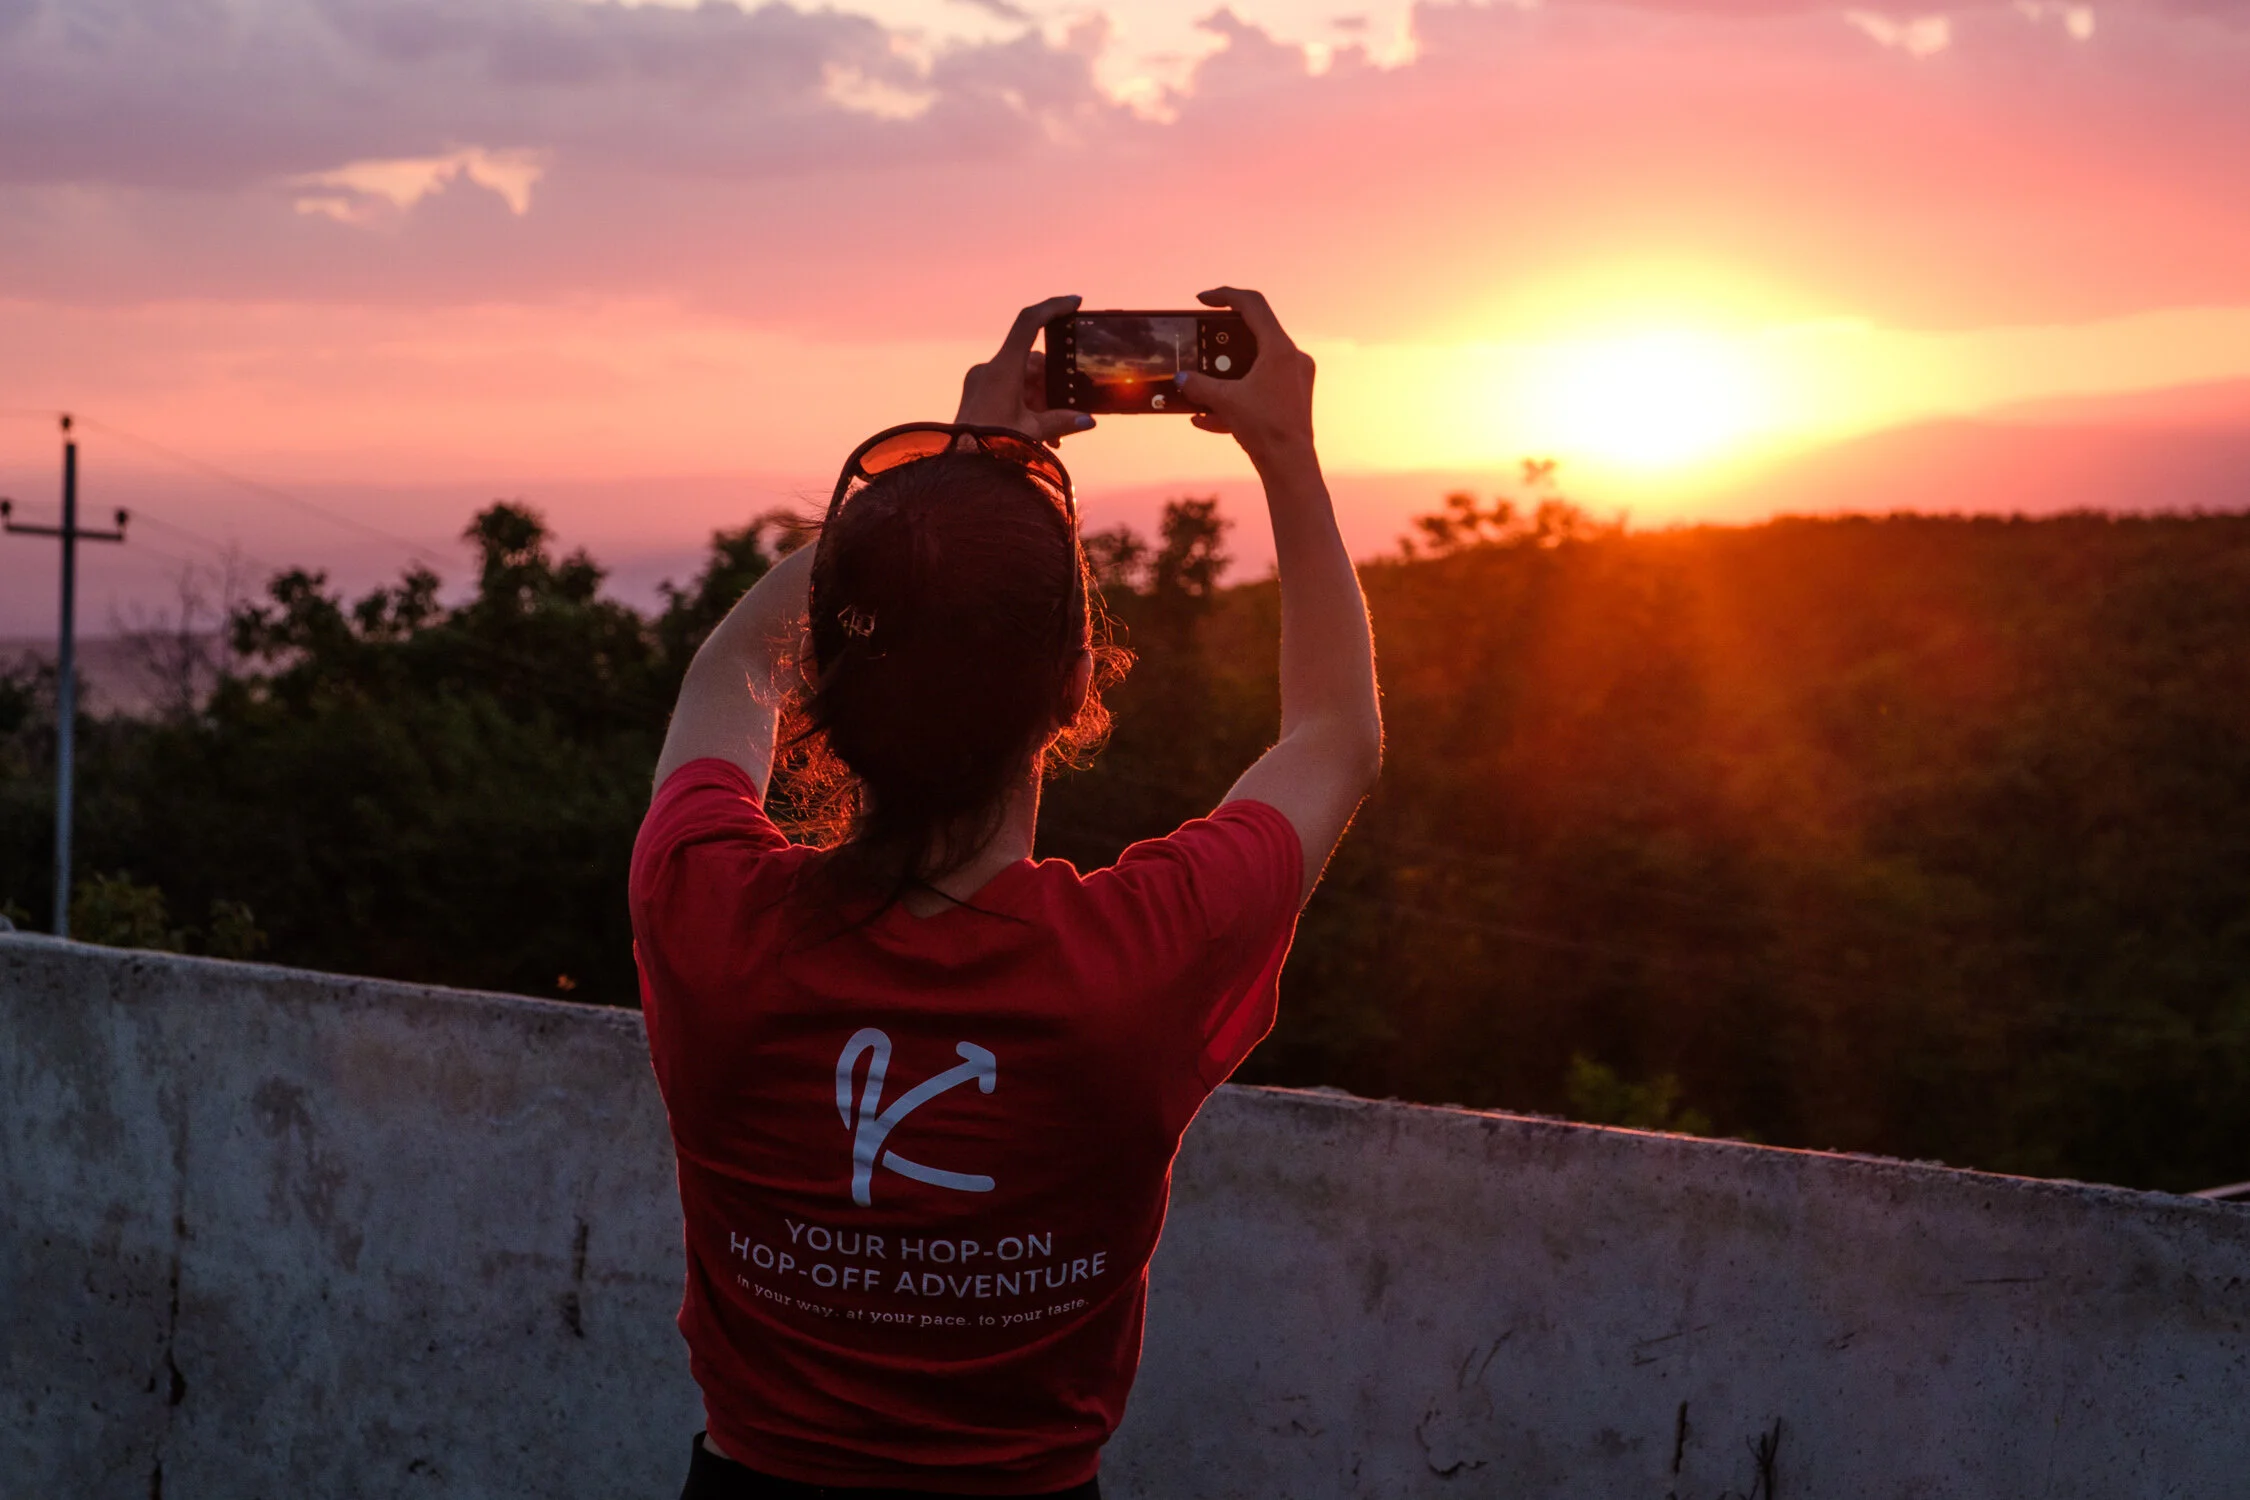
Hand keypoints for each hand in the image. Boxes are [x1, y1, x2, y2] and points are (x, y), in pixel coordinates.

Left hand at [955, 295, 1097, 445]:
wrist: (958, 469)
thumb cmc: (991, 449)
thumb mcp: (1032, 434)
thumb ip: (1061, 422)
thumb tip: (1089, 420)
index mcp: (1002, 370)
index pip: (1029, 323)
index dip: (1053, 307)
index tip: (1075, 302)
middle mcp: (989, 370)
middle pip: (1032, 362)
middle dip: (1053, 385)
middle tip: (1069, 412)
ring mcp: (981, 381)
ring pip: (1022, 379)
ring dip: (1041, 401)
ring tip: (1055, 434)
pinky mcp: (977, 394)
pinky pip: (1009, 390)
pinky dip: (1026, 405)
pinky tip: (1039, 433)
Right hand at [1176, 287, 1315, 467]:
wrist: (1291, 466)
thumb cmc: (1264, 429)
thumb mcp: (1224, 402)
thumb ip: (1199, 385)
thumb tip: (1182, 378)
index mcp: (1280, 348)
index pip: (1252, 304)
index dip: (1225, 295)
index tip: (1202, 299)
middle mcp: (1293, 357)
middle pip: (1254, 333)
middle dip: (1222, 342)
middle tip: (1201, 345)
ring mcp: (1296, 378)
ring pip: (1256, 363)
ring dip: (1227, 373)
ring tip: (1203, 388)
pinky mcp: (1294, 398)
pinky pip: (1261, 387)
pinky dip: (1238, 395)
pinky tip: (1208, 419)